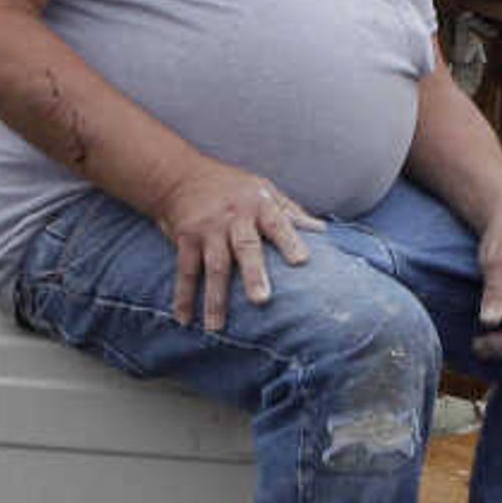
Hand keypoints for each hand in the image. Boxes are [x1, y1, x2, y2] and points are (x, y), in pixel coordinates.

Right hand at [155, 159, 319, 330]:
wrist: (180, 174)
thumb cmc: (232, 186)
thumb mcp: (264, 189)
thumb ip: (290, 212)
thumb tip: (321, 231)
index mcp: (259, 204)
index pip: (278, 223)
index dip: (290, 241)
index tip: (302, 261)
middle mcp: (234, 216)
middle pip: (245, 247)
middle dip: (252, 274)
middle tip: (262, 300)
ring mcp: (208, 228)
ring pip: (214, 265)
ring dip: (215, 298)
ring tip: (217, 327)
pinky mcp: (186, 238)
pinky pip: (186, 270)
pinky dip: (183, 296)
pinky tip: (184, 318)